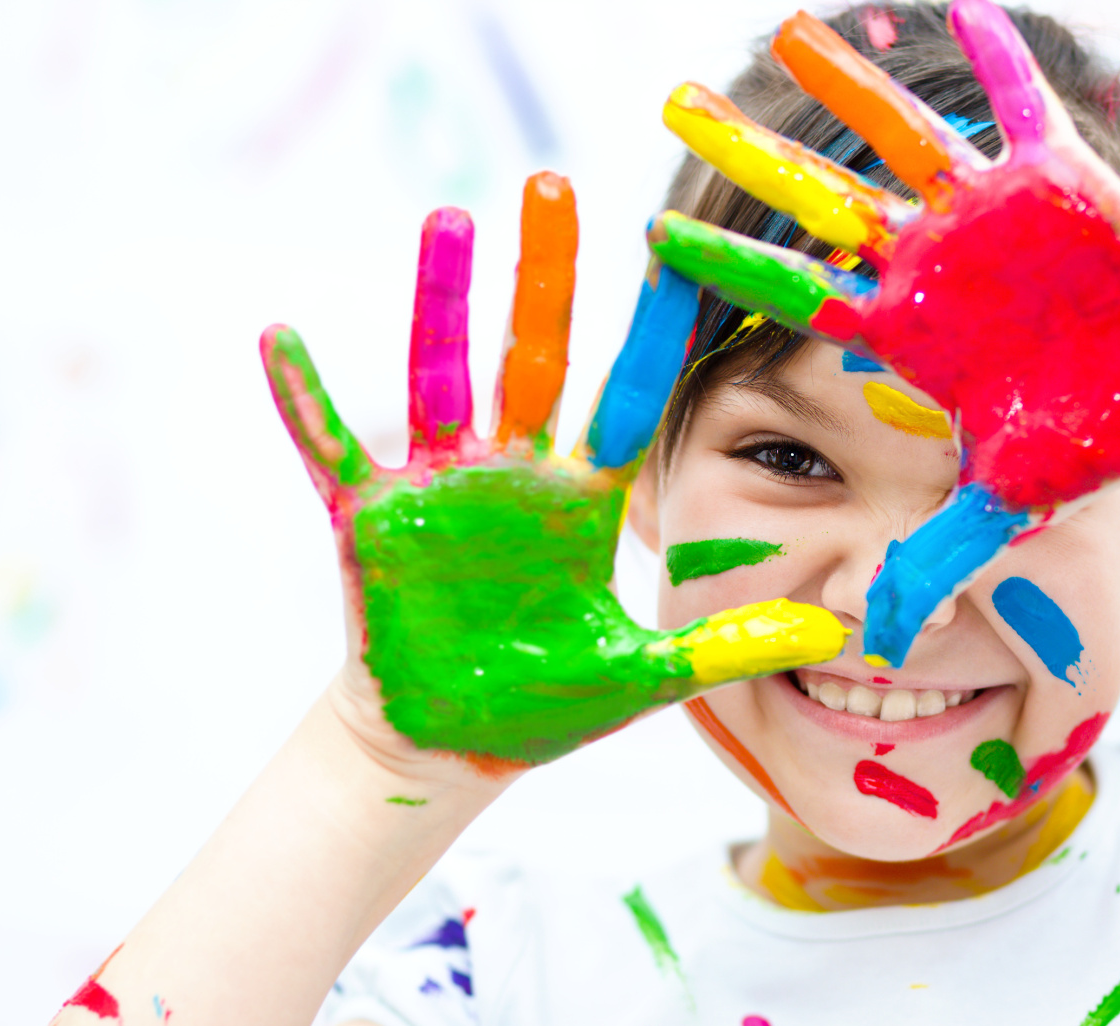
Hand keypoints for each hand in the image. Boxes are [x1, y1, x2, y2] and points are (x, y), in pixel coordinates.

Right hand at [261, 173, 845, 768]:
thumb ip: (730, 644)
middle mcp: (512, 477)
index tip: (676, 255)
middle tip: (554, 183)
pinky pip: (330, 449)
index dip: (651, 335)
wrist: (452, 746)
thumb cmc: (545, 705)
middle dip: (544, 277)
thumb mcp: (645, 674)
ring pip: (440, 378)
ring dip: (440, 304)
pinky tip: (282, 339)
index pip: (626, 402)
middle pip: (532, 359)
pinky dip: (305, 399)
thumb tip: (838, 630)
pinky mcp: (370, 522)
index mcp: (579, 502)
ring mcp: (438, 492)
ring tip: (451, 221)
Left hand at [648, 0, 1119, 663]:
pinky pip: (1021, 103)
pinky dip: (996, 56)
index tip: (651, 241)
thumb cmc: (1085, 443)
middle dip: (748, 152)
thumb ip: (935, 561)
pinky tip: (957, 1)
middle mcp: (928, 260)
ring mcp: (986, 211)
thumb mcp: (1005, 507)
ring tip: (785, 27)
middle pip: (818, 198)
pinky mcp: (1058, 175)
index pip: (792, 293)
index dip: (725, 268)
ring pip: (900, 133)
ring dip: (848, 81)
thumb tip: (873, 642)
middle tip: (669, 100)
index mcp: (901, 329)